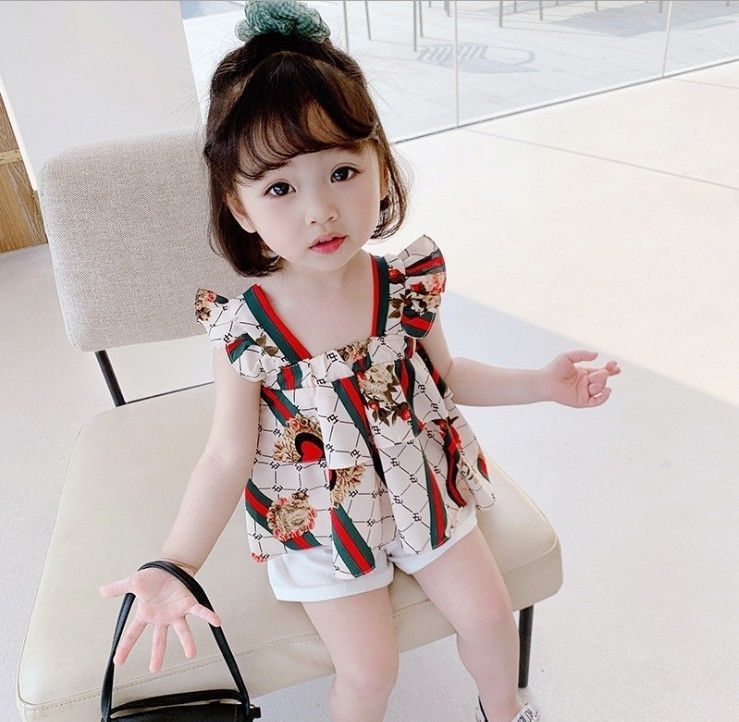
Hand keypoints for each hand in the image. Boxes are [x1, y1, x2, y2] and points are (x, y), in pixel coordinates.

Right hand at [99, 567, 221, 672]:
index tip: (117, 661)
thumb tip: (101, 590)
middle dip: (158, 654)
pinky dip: (209, 617)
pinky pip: (200, 612)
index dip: (125, 646)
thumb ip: (118, 588)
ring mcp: (176, 613)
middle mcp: (162, 618)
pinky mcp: (188, 604)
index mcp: (146, 614)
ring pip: (182, 630)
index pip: (133, 633)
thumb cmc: (152, 577)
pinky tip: (217, 622)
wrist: (169, 567)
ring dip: (187, 642)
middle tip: (155, 669)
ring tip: (191, 654)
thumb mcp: (133, 582)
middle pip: (159, 639)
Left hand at [539, 350, 619, 407]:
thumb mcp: (569, 357)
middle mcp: (586, 383)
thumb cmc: (554, 369)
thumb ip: (582, 354)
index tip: (615, 365)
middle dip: (605, 374)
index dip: (610, 369)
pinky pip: (597, 401)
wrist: (546, 381)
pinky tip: (607, 390)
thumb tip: (597, 355)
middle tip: (604, 370)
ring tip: (592, 379)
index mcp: (585, 373)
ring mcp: (585, 393)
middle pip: (603, 379)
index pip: (601, 372)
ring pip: (600, 389)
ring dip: (601, 383)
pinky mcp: (582, 401)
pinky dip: (604, 397)